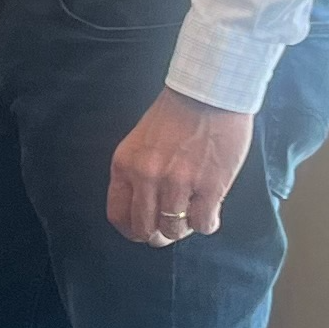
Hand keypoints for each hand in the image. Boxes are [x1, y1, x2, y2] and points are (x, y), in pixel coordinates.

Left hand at [109, 88, 253, 247]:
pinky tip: (210, 210)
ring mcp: (178, 182)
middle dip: (158, 234)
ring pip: (174, 229)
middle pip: (144, 229)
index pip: (118, 215)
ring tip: (193, 211)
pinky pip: (203, 224)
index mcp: (125, 165)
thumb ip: (136, 173)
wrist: (208, 93)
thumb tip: (144, 209)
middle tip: (170, 228)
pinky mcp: (209, 186)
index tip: (144, 230)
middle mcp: (147, 176)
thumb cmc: (176, 114)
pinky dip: (207, 223)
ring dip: (184, 227)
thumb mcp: (140, 141)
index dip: (132, 230)